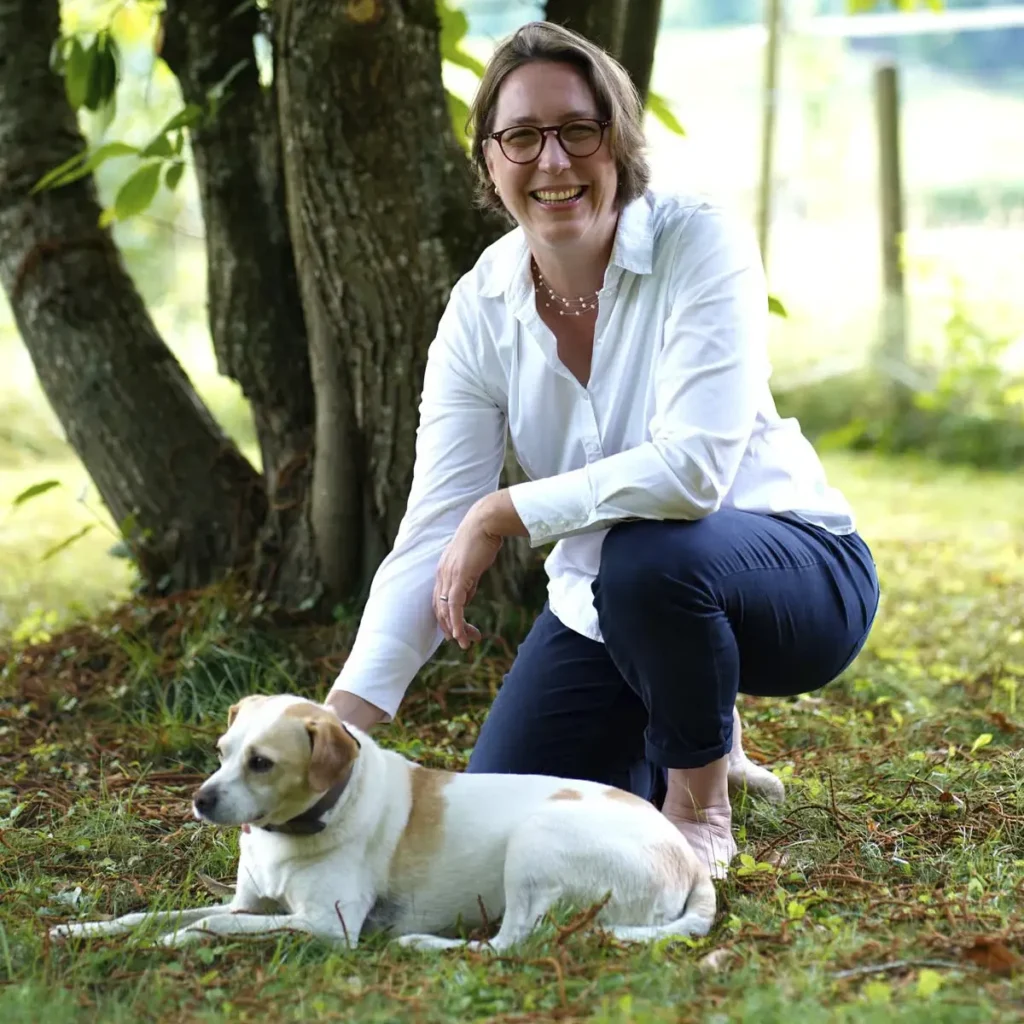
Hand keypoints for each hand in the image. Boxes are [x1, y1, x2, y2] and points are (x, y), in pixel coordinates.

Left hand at [434, 505, 502, 649]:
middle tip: (463, 641)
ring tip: (464, 643)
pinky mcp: (458, 577)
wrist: (485, 523)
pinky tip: (461, 634)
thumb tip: (466, 600)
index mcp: (443, 572)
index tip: (457, 630)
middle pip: (439, 609)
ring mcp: (448, 576)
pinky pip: (454, 605)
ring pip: (446, 610)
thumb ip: (467, 583)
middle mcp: (441, 575)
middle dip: (450, 628)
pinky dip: (456, 622)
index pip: (439, 601)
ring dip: (454, 629)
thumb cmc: (482, 540)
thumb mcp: (472, 565)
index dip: (446, 618)